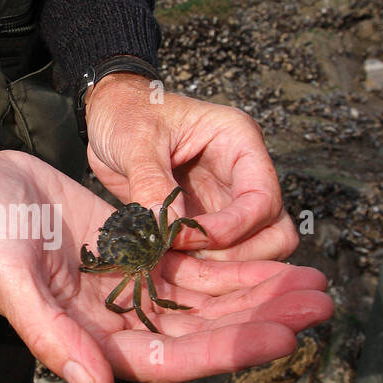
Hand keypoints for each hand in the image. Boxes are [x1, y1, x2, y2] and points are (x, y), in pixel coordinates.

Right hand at [0, 131, 332, 382]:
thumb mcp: (11, 281)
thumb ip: (54, 339)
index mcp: (91, 341)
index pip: (173, 354)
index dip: (228, 348)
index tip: (282, 335)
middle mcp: (120, 322)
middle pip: (205, 329)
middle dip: (262, 318)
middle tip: (322, 304)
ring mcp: (133, 287)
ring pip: (208, 298)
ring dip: (261, 293)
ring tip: (316, 284)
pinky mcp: (138, 251)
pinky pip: (195, 264)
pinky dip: (236, 263)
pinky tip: (276, 260)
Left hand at [84, 72, 298, 261]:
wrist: (108, 119)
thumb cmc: (126, 115)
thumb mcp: (135, 139)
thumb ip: (152, 182)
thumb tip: (170, 230)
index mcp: (238, 142)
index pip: (262, 198)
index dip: (231, 228)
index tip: (186, 239)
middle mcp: (242, 174)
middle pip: (275, 231)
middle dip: (236, 255)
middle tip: (187, 260)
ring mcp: (228, 200)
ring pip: (256, 249)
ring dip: (220, 266)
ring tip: (173, 262)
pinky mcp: (207, 220)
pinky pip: (219, 256)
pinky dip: (199, 267)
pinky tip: (166, 264)